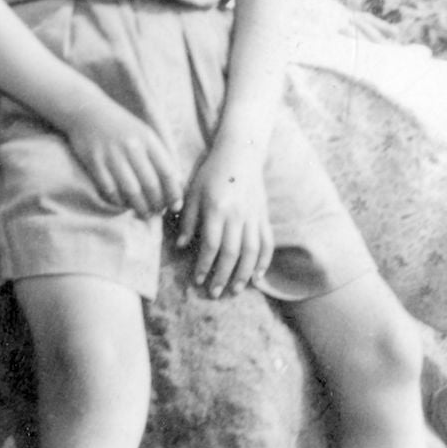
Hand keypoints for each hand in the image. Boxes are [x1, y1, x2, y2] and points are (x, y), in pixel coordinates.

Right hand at [61, 100, 183, 218]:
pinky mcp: (94, 161)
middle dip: (157, 204)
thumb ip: (159, 155)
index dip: (174, 193)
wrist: (87, 110)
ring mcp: (112, 155)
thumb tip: (176, 182)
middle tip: (158, 213)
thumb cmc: (120, 126)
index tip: (176, 207)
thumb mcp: (144, 133)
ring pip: (131, 190)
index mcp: (148, 139)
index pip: (167, 172)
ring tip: (144, 214)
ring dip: (140, 207)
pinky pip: (109, 189)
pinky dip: (118, 202)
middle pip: (151, 185)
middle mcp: (132, 147)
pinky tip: (123, 205)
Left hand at [175, 141, 273, 297]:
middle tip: (214, 293)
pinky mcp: (264, 216)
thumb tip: (180, 246)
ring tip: (235, 290)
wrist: (241, 154)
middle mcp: (237, 215)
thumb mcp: (193, 192)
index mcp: (217, 208)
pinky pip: (267, 242)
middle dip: (223, 276)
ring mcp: (254, 216)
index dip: (204, 265)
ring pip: (251, 251)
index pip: (211, 244)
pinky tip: (257, 276)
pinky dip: (264, 261)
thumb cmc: (211, 173)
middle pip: (232, 253)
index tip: (197, 280)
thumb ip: (188, 220)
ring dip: (244, 274)